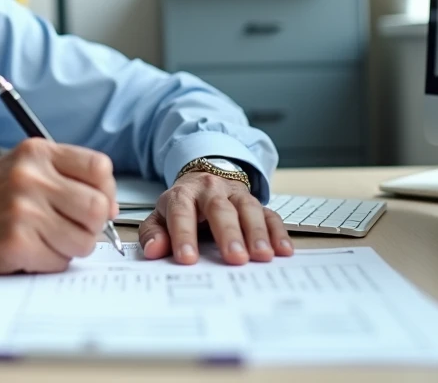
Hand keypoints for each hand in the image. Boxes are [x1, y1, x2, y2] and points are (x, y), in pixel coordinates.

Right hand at [0, 138, 117, 274]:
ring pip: (84, 239)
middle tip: (72, 228)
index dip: (106, 191)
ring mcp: (23, 210)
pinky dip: (50, 262)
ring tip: (46, 240)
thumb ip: (63, 176)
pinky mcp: (16, 242)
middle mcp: (31, 176)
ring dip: (71, 247)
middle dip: (92, 225)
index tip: (97, 204)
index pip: (99, 168)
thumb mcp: (21, 167)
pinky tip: (29, 251)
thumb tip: (109, 206)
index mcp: (36, 152)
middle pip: (98, 207)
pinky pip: (60, 261)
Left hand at [138, 171, 292, 264]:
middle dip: (228, 233)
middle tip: (235, 258)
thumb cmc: (182, 207)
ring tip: (262, 256)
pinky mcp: (257, 203)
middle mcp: (211, 191)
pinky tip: (284, 251)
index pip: (181, 212)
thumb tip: (153, 251)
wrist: (204, 180)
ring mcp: (236, 195)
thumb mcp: (161, 217)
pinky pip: (270, 214)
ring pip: (248, 208)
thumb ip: (153, 234)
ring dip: (257, 233)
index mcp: (183, 195)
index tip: (187, 259)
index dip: (184, 235)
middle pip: (220, 209)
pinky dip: (278, 232)